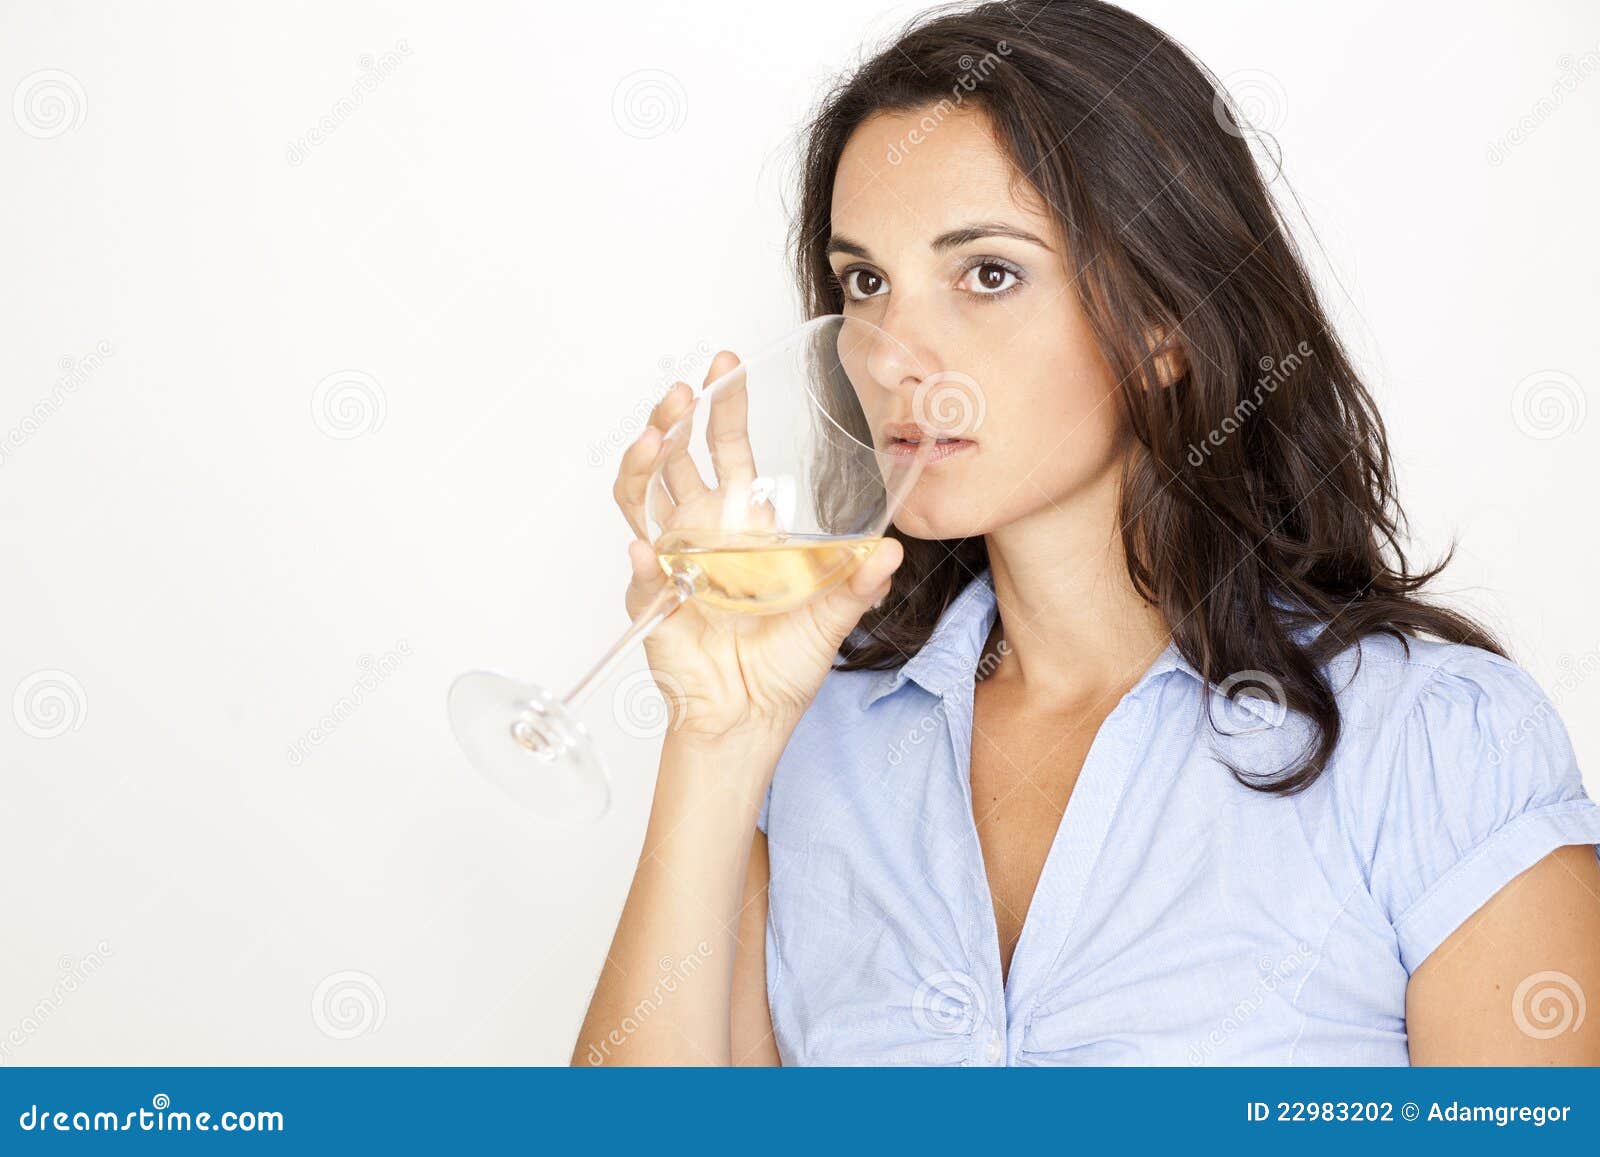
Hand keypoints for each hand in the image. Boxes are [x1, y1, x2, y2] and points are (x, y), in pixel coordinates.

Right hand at [612, 351, 902, 744]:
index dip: (722, 407)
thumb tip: (891, 552)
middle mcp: (700, 533)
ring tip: (654, 441)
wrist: (751, 718)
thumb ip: (856, 585)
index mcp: (741, 524)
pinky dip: (644, 560)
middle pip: (674, 459)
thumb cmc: (783, 666)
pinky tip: (649, 549)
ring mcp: (672, 563)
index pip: (725, 449)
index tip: (726, 365)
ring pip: (641, 498)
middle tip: (683, 391)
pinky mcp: (655, 603)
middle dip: (673, 420)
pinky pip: (643, 574)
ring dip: (642, 466)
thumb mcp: (831, 619)